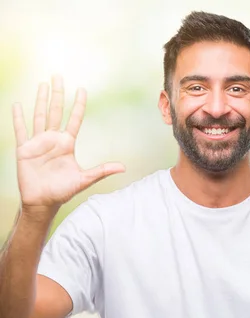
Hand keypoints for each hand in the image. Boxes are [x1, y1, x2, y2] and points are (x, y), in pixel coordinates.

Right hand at [12, 75, 124, 211]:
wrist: (43, 202)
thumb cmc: (63, 191)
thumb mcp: (85, 179)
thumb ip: (102, 171)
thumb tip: (123, 167)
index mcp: (67, 144)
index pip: (74, 119)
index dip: (78, 105)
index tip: (82, 90)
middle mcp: (53, 139)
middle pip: (55, 111)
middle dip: (57, 94)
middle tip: (58, 76)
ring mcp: (38, 143)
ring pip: (39, 116)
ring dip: (40, 100)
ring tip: (42, 84)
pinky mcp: (24, 149)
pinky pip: (20, 130)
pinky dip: (18, 118)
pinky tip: (17, 104)